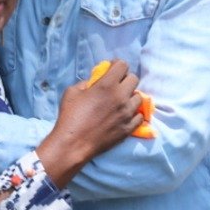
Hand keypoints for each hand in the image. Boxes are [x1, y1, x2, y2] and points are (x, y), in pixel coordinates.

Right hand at [37, 60, 142, 187]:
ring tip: (121, 102)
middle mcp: (121, 97)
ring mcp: (127, 113)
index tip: (111, 70)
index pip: (123, 65)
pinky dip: (134, 113)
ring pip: (139, 97)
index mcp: (106, 85)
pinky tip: (124, 115)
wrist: (73, 144)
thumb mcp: (72, 92)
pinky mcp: (129, 128)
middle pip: (134, 79)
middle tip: (116, 85)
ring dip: (130, 96)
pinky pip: (140, 116)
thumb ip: (86, 82)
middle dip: (125, 79)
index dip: (116, 65)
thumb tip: (95, 81)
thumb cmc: (69, 116)